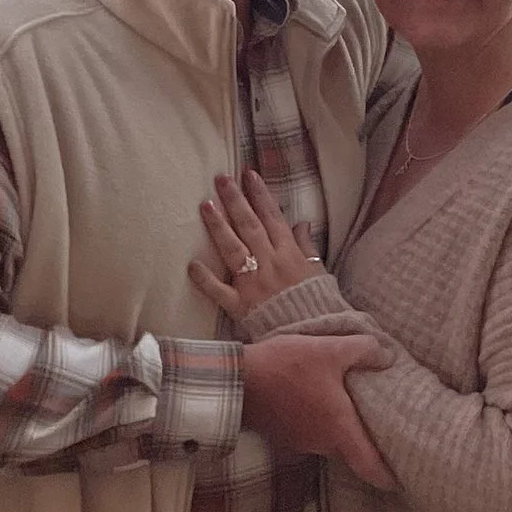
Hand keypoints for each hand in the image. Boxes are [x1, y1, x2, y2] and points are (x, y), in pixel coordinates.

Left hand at [192, 169, 321, 318]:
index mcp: (289, 253)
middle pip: (249, 226)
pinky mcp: (241, 305)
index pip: (272, 217)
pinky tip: (192, 264)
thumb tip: (302, 224)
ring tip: (206, 205)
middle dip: (235, 200)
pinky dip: (205, 279)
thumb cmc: (317, 304)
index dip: (260, 194)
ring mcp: (253, 283)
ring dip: (219, 227)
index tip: (248, 175)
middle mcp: (270, 263)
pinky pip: (220, 291)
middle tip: (221, 179)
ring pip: (233, 249)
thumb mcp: (319, 271)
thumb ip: (307, 247)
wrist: (314, 336)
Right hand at [239, 334, 396, 490]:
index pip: (370, 468)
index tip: (403, 478)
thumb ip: (363, 350)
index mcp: (339, 430)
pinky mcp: (283, 434)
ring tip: (352, 410)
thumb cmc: (285, 368)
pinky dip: (321, 423)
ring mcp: (300, 442)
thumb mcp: (329, 349)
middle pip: (352, 454)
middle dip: (368, 448)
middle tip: (385, 434)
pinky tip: (320, 401)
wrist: (236, 380)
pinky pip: (311, 433)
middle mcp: (322, 444)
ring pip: (331, 442)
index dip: (388, 476)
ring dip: (342, 431)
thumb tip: (386, 356)